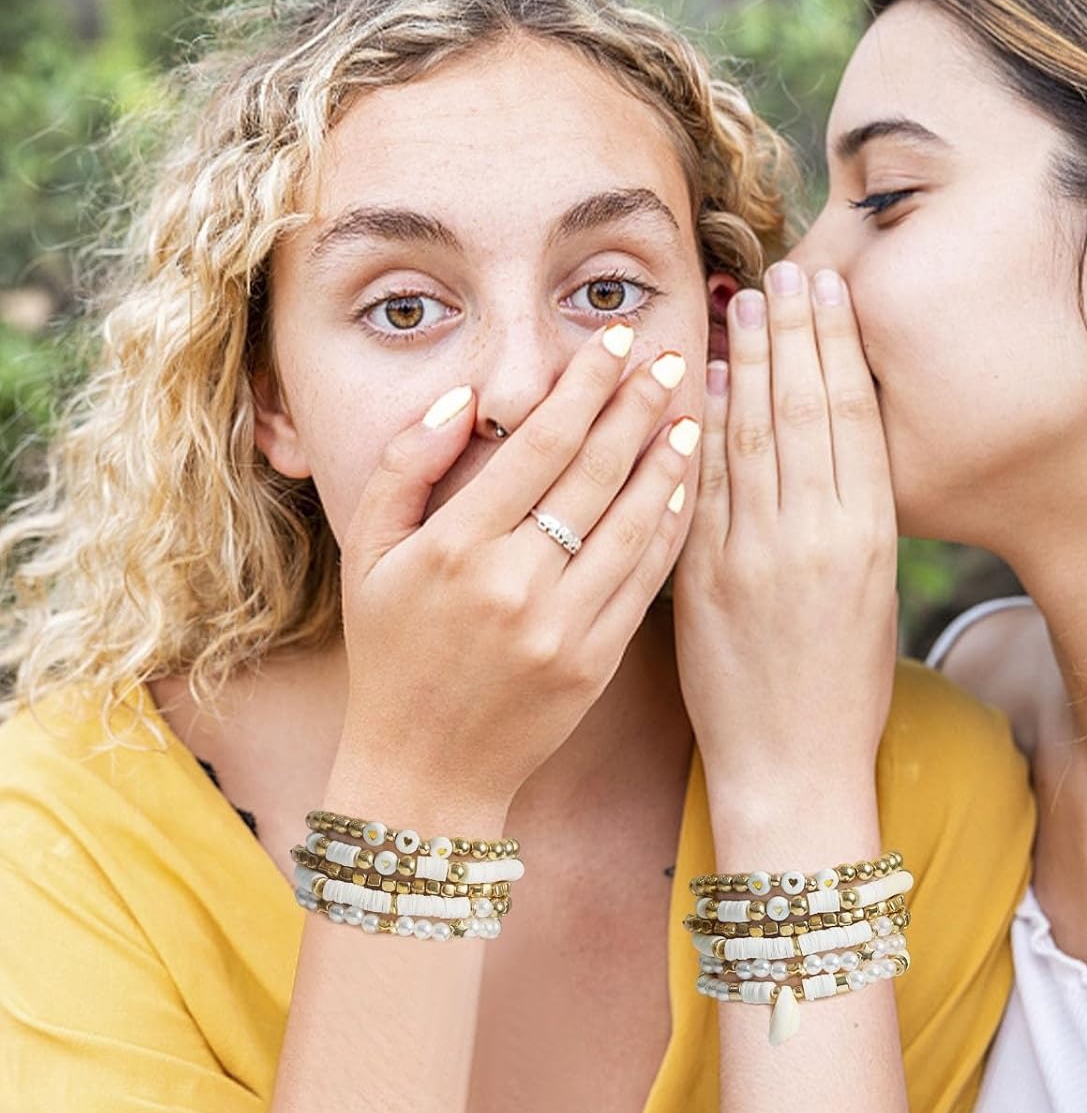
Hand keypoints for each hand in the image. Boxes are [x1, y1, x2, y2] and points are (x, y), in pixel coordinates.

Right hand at [336, 324, 699, 812]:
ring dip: (670, 458)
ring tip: (692, 408)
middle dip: (639, 404)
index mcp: (454, 550)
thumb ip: (404, 468)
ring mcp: (562, 628)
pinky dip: (672, 525)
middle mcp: (513, 584)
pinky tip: (688, 484)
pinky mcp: (597, 662)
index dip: (585, 386)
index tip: (616, 342)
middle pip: (595, 472)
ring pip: (634, 522)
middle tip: (672, 356)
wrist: (424, 770)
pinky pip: (647, 578)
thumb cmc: (392, 653)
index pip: (539, 445)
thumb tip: (461, 399)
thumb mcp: (368, 556)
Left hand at [674, 262, 897, 805]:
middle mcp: (817, 537)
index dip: (840, 347)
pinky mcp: (704, 581)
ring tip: (746, 304)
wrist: (794, 769)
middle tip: (787, 272)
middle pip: (806, 411)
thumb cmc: (842, 687)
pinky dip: (702, 429)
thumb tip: (825, 440)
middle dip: (795, 333)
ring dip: (748, 362)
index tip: (829, 292)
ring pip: (754, 436)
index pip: (853, 418)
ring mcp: (756, 556)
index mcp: (871, 539)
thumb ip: (849, 517)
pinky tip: (700, 380)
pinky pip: (702, 488)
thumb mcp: (871, 594)